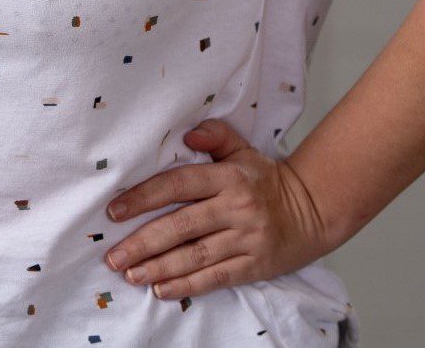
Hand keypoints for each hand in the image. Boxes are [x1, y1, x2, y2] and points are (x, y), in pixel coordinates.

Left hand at [102, 117, 332, 301]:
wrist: (312, 211)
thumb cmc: (265, 180)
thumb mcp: (243, 149)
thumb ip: (215, 135)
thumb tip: (188, 136)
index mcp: (228, 177)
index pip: (179, 185)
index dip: (144, 197)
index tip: (115, 211)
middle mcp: (235, 208)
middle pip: (181, 226)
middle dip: (143, 242)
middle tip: (113, 256)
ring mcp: (245, 240)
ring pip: (195, 256)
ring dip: (159, 268)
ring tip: (130, 274)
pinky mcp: (253, 266)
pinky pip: (215, 278)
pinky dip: (187, 286)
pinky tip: (161, 289)